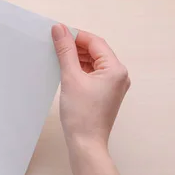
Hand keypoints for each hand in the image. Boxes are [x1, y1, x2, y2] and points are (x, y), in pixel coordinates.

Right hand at [51, 24, 129, 151]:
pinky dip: (80, 70)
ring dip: (77, 58)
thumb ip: (65, 51)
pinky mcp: (105, 95)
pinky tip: (66, 70)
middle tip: (56, 43)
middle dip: (76, 46)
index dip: (76, 35)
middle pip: (96, 52)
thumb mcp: (71, 78)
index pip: (95, 42)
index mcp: (116, 69)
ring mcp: (113, 86)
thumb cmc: (82, 116)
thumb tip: (60, 30)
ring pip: (94, 63)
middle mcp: (119, 76)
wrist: (86, 144)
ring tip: (59, 56)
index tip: (59, 32)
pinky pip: (93, 75)